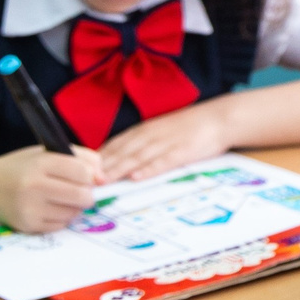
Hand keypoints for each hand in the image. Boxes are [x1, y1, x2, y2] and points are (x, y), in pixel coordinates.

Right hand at [0, 145, 105, 232]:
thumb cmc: (23, 167)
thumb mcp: (48, 152)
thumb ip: (81, 158)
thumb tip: (103, 179)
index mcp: (40, 162)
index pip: (83, 172)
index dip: (90, 175)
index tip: (86, 175)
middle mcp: (33, 186)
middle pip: (83, 196)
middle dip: (87, 194)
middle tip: (80, 189)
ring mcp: (30, 208)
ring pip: (74, 213)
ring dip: (74, 206)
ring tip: (59, 197)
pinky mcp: (29, 225)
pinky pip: (62, 225)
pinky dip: (61, 217)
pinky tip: (48, 207)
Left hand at [97, 100, 231, 183]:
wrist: (219, 118)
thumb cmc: (189, 127)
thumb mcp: (161, 131)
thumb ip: (142, 143)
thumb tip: (120, 158)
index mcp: (145, 130)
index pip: (116, 144)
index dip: (98, 157)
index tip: (81, 169)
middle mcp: (151, 135)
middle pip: (122, 151)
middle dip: (102, 166)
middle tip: (84, 179)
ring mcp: (167, 143)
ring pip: (138, 157)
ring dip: (119, 169)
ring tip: (104, 180)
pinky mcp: (182, 152)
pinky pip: (163, 162)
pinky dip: (149, 170)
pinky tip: (137, 177)